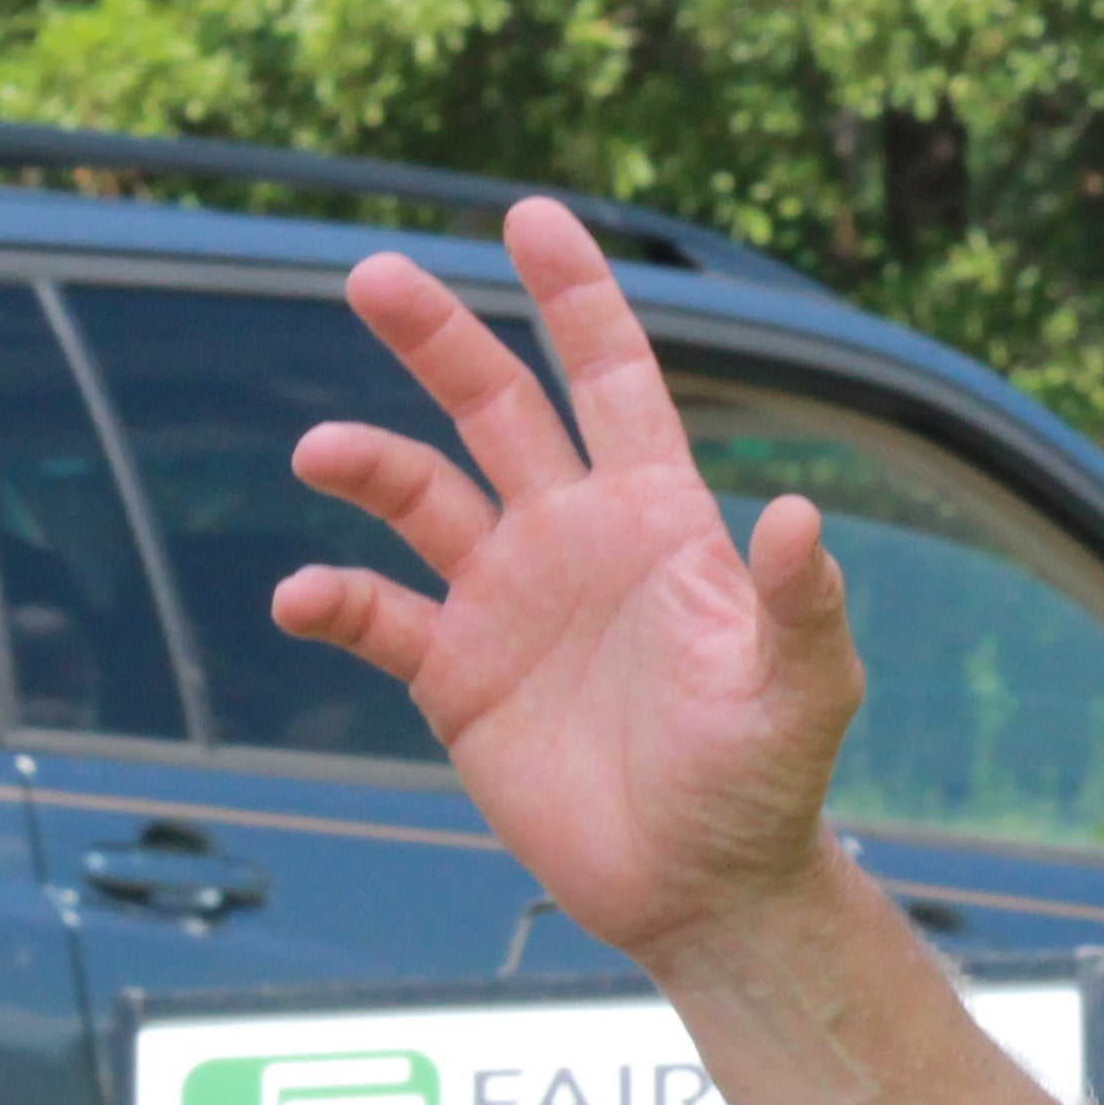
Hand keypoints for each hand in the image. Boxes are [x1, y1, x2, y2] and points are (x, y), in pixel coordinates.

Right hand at [272, 200, 865, 965]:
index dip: (576, 297)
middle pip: (494, 407)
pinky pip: (377, 616)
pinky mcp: (456, 676)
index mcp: (656, 515)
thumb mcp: (801, 689)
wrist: (701, 889)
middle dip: (437, 339)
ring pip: (420, 496)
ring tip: (322, 452)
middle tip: (375, 274)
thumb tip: (796, 513)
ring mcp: (506, 601)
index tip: (530, 215)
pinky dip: (333, 598)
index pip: (611, 378)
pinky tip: (302, 595)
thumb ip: (798, 601)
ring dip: (368, 465)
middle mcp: (571, 537)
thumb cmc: (765, 781)